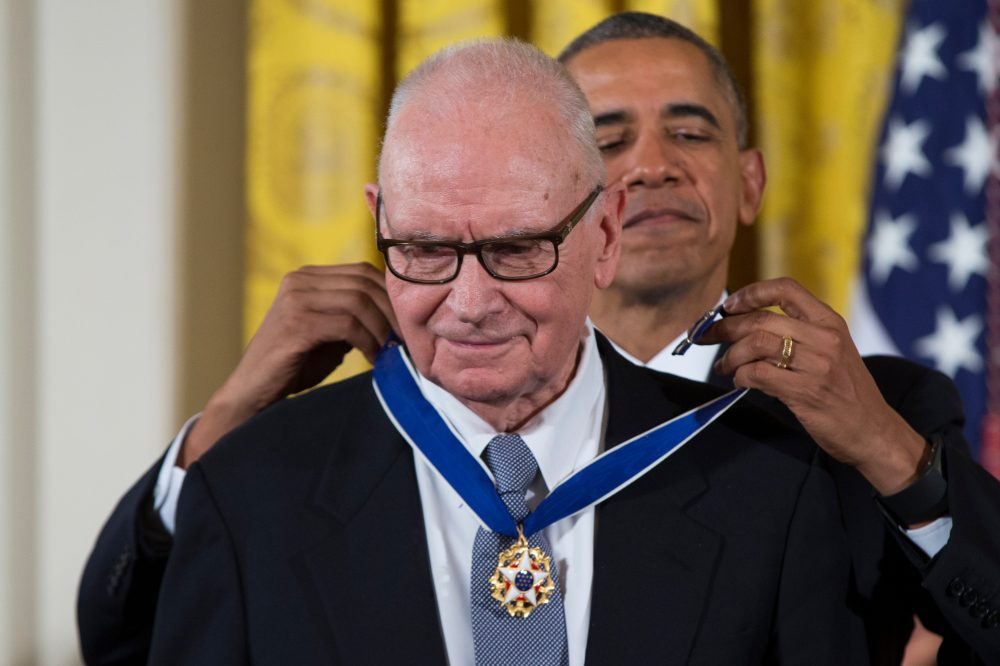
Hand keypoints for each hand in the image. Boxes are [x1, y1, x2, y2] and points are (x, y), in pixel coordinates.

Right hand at [179, 262, 397, 467]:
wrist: (253, 392)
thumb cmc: (295, 365)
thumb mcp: (329, 333)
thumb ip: (354, 317)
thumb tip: (397, 316)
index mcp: (307, 277)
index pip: (363, 271)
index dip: (390, 296)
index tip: (406, 324)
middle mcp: (299, 280)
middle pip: (364, 283)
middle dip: (391, 313)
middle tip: (405, 341)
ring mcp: (295, 299)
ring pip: (359, 302)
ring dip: (381, 328)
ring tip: (389, 351)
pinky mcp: (296, 324)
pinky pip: (347, 324)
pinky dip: (367, 341)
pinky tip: (373, 358)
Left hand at [700, 277, 926, 494]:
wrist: (874, 431)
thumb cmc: (846, 391)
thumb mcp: (833, 351)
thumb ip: (799, 334)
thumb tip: (745, 326)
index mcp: (830, 322)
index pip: (786, 289)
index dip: (751, 293)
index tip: (728, 306)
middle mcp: (825, 338)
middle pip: (761, 319)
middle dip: (725, 328)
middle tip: (708, 338)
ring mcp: (818, 365)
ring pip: (756, 344)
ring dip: (730, 356)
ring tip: (724, 367)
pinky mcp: (807, 392)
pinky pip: (759, 374)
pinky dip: (741, 376)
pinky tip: (740, 382)